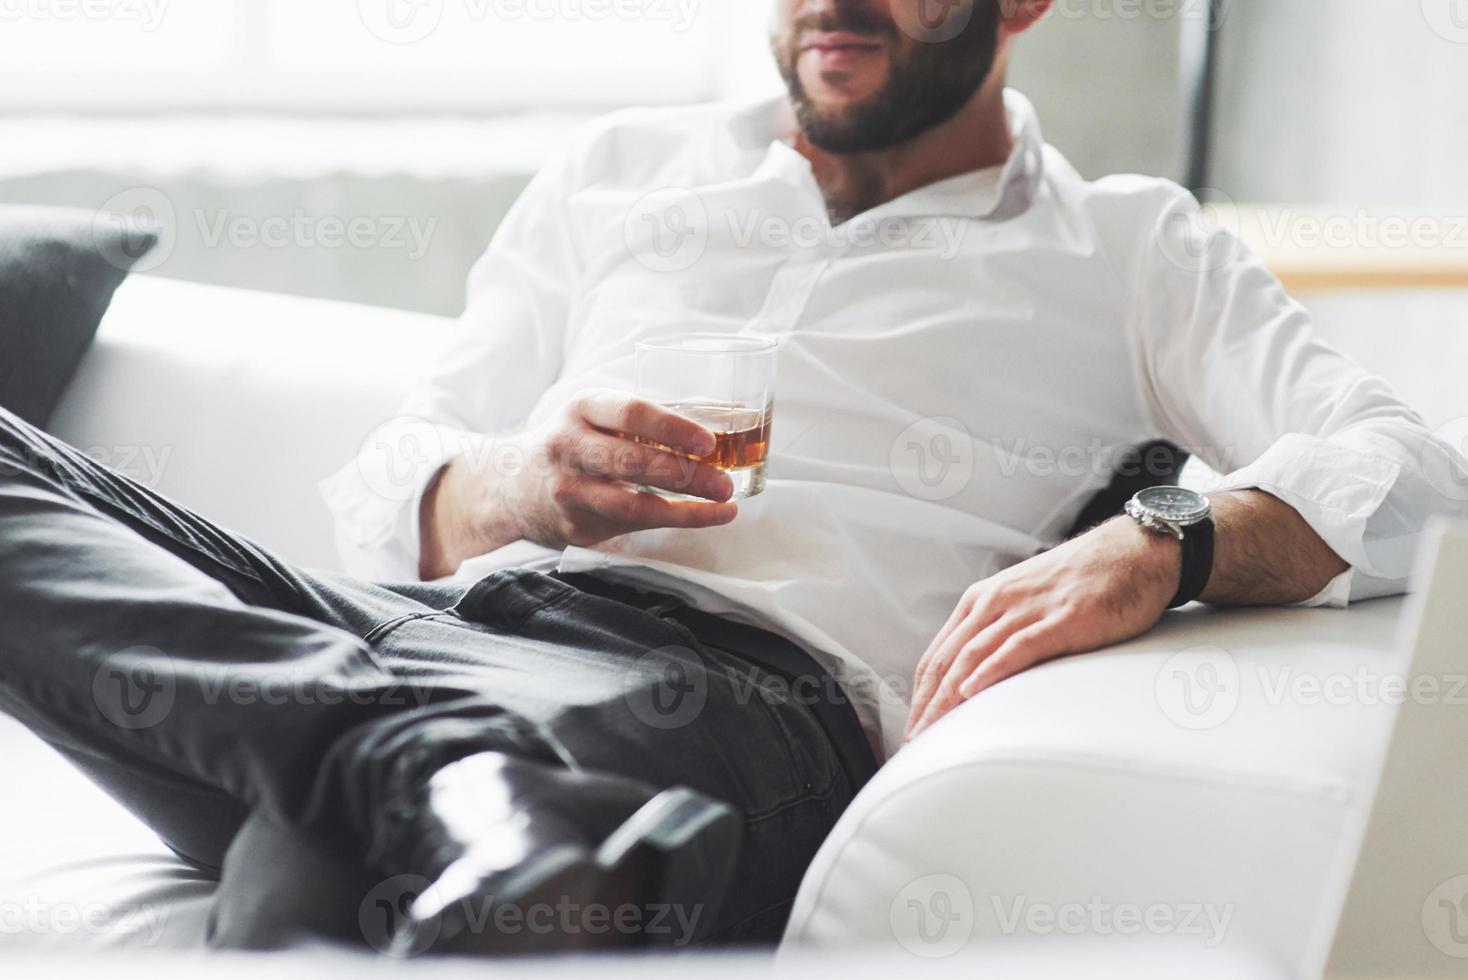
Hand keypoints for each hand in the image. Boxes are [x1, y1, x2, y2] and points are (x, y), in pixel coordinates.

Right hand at [420, 389, 736, 576]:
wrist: (508, 484)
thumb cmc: (572, 442)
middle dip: (686, 474)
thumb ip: (649, 417)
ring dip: (685, 508)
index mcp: (581, 408)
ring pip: (631, 505)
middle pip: (633, 461)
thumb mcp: (596, 415)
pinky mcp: (575, 526)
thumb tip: (728, 413)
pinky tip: (703, 517)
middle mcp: (569, 447)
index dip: (672, 427)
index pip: (630, 413)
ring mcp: (569, 491)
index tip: (708, 441)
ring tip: (723, 504)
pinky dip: (673, 522)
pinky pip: (630, 527)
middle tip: (723, 481)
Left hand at [903, 517, 1181, 741]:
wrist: (1133, 552)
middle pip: (948, 660)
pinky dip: (990, 671)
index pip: (939, 653)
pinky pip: (1016, 648)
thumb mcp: (1025, 602)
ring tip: (933, 730)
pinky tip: (973, 692)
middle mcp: (996, 602)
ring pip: (973, 657)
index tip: (913, 725)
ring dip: (948, 698)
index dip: (920, 693)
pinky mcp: (1061, 620)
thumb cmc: (1082, 582)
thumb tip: (977, 677)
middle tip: (915, 739)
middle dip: (927, 704)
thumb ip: (999, 632)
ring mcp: (1027, 610)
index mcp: (982, 599)